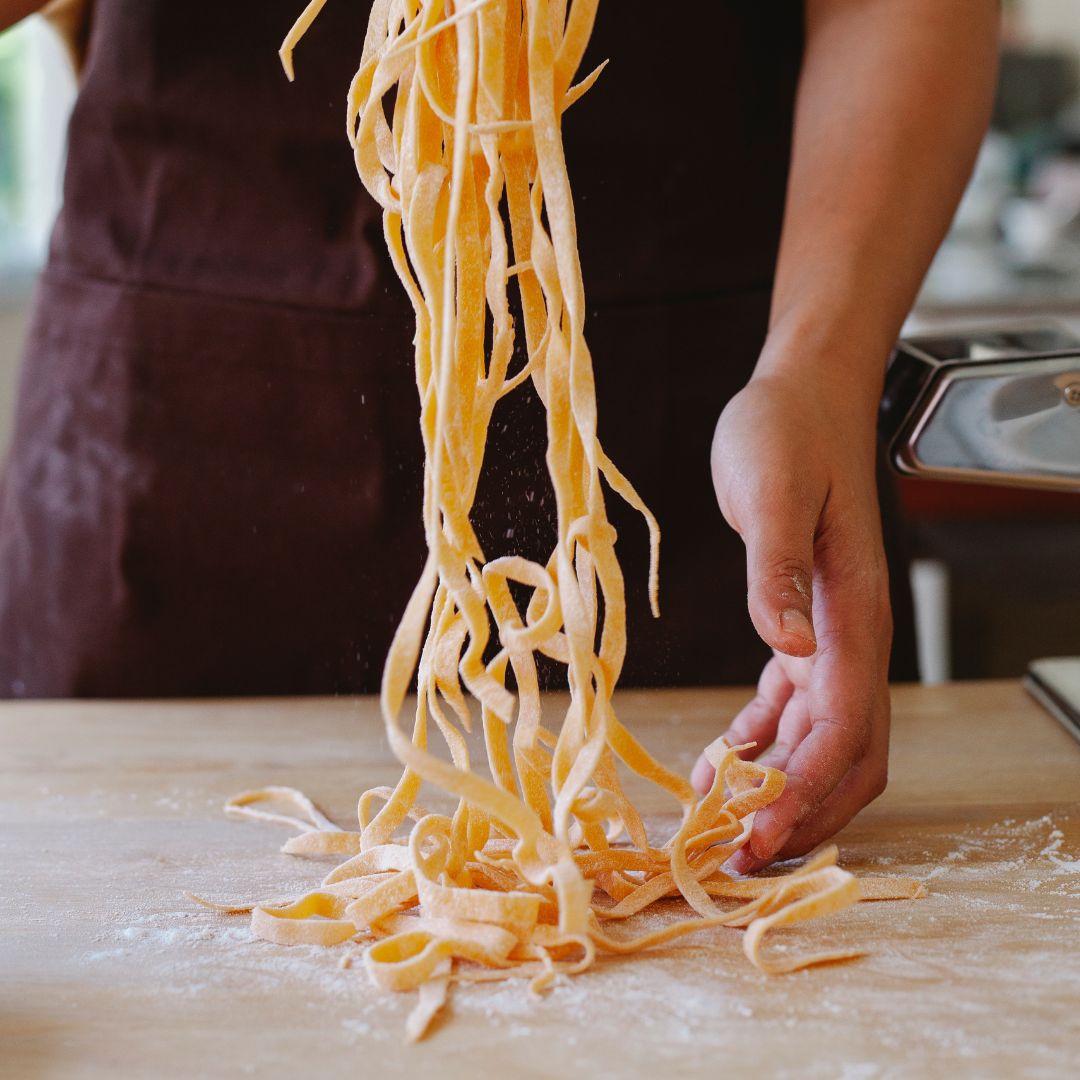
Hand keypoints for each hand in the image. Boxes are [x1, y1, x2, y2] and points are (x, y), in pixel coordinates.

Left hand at [691, 373, 891, 873]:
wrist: (802, 398)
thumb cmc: (786, 435)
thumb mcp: (772, 494)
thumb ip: (777, 574)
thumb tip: (790, 650)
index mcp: (853, 617)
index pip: (843, 732)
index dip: (803, 796)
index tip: (752, 839)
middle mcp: (851, 638)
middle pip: (847, 757)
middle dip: (801, 815)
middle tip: (737, 856)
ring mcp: (830, 635)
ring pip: (822, 742)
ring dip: (781, 789)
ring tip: (722, 821)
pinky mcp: (802, 623)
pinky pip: (793, 707)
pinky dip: (764, 744)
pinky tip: (724, 761)